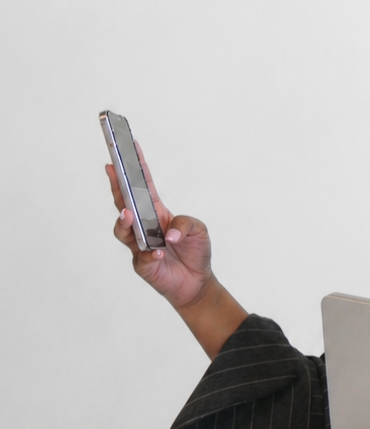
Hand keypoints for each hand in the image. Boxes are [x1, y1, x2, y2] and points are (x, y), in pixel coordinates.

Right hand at [106, 143, 247, 358]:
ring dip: (124, 221)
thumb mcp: (199, 230)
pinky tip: (160, 254)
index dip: (136, 166)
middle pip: (123, 201)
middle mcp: (143, 225)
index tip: (128, 145)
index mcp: (156, 211)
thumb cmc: (195, 252)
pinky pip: (141, 257)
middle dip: (116, 184)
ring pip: (122, 229)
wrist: (197, 282)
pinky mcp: (142, 264)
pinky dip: (151, 255)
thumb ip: (186, 224)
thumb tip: (168, 234)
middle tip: (111, 169)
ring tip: (128, 215)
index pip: (143, 185)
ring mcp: (139, 244)